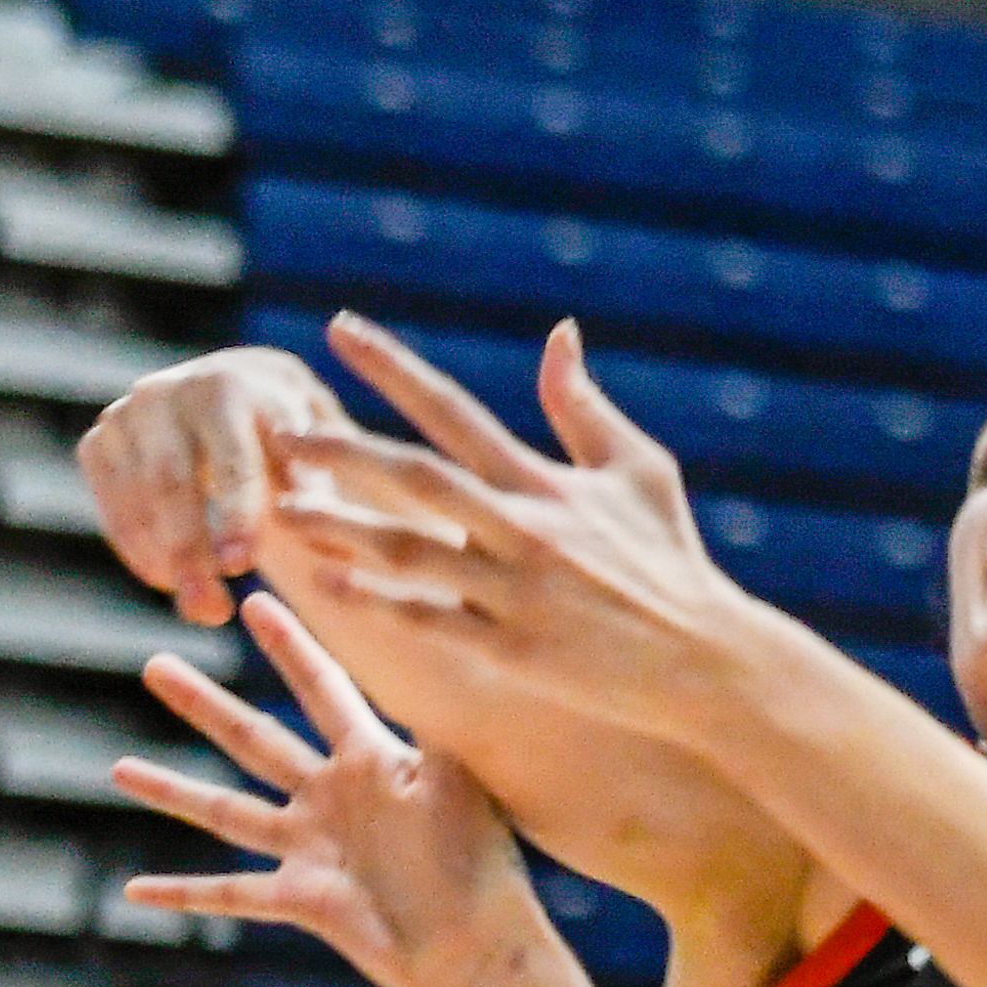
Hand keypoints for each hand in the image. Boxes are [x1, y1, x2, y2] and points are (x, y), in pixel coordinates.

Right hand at [79, 345, 357, 624]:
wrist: (233, 390)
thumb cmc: (287, 432)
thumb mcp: (312, 448)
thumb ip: (318, 492)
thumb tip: (331, 549)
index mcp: (225, 387)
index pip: (229, 459)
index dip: (235, 515)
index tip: (242, 568)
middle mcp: (163, 392)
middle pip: (170, 484)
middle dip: (190, 553)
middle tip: (212, 613)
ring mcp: (123, 417)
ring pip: (135, 502)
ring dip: (164, 563)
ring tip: (204, 609)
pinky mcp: (98, 443)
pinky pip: (111, 509)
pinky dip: (138, 552)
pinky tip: (170, 583)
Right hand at [114, 594, 555, 986]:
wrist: (483, 948)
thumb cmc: (486, 864)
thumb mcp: (463, 781)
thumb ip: (437, 720)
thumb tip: (437, 644)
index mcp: (372, 760)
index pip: (321, 688)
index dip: (288, 645)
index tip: (255, 600)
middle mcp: (331, 798)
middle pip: (252, 739)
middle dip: (202, 704)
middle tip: (153, 666)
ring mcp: (312, 849)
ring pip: (226, 812)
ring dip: (170, 791)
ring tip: (117, 767)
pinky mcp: (303, 900)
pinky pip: (229, 894)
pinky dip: (181, 894)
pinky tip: (134, 892)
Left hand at [254, 314, 767, 752]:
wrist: (707, 657)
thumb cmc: (671, 560)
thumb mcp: (640, 469)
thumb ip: (585, 405)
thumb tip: (559, 332)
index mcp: (545, 480)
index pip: (453, 408)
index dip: (392, 366)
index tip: (337, 330)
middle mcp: (525, 526)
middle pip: (414, 475)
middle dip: (340, 450)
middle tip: (280, 431)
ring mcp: (518, 590)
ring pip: (410, 550)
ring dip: (341, 528)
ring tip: (283, 511)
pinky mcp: (516, 649)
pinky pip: (433, 624)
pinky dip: (380, 605)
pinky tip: (328, 590)